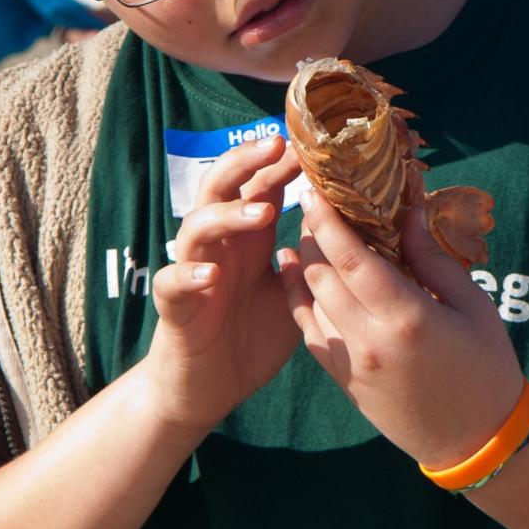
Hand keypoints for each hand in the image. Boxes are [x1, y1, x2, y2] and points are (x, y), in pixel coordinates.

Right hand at [136, 135, 301, 441]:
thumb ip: (313, 263)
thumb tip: (356, 234)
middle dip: (246, 163)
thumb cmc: (251, 336)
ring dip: (229, 215)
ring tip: (263, 212)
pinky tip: (210, 273)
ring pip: (197, 225)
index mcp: (248, 238)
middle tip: (276, 146)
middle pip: (222, 187)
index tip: (312, 141)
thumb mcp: (293, 295)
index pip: (261, 186)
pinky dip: (189, 273)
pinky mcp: (174, 306)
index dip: (281, 163)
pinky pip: (172, 281)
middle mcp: (219, 245)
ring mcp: (193, 270)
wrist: (207, 387)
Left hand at [278, 191, 522, 468]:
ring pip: (309, 302)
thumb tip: (409, 212)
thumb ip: (434, 258)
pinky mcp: (343, 381)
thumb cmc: (486, 366)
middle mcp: (370, 340)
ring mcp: (351, 364)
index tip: (314, 189)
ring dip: (303, 264)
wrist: (476, 439)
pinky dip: (298, 299)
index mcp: (406, 317)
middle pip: (321, 274)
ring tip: (307, 234)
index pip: (351, 258)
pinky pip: (309, 333)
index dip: (327, 220)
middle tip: (315, 205)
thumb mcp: (473, 305)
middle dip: (312, 235)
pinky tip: (295, 274)